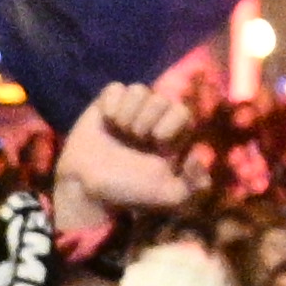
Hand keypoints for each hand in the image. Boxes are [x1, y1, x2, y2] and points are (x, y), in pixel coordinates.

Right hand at [54, 79, 194, 236]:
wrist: (88, 189)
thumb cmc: (129, 192)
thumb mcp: (170, 197)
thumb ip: (195, 185)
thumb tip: (197, 156)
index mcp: (171, 137)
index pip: (183, 112)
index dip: (170, 124)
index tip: (157, 144)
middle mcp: (152, 120)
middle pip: (161, 99)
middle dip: (147, 121)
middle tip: (134, 139)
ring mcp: (129, 111)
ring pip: (139, 90)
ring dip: (128, 113)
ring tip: (120, 132)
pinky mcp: (106, 105)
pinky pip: (116, 88)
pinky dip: (111, 103)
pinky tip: (107, 121)